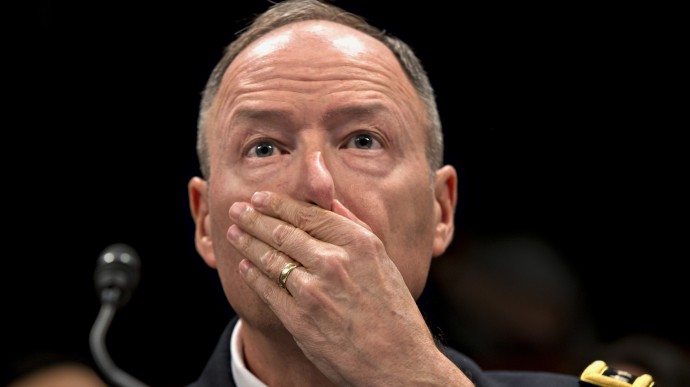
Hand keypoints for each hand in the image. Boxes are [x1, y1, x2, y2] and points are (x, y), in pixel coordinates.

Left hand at [228, 191, 471, 385]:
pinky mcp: (299, 319)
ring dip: (247, 243)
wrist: (399, 362)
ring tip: (234, 233)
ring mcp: (314, 291)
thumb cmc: (393, 310)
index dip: (277, 204)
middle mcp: (334, 262)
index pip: (307, 214)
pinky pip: (268, 290)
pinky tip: (245, 266)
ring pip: (270, 259)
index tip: (259, 197)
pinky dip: (252, 275)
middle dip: (254, 218)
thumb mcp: (382, 260)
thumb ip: (354, 228)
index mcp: (357, 243)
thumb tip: (329, 202)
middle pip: (282, 233)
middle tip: (236, 209)